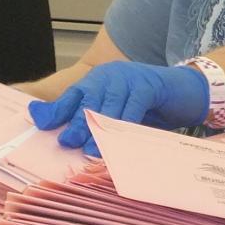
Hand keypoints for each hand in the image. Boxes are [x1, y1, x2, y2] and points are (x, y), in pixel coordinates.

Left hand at [27, 61, 208, 154]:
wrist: (186, 92)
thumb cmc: (151, 107)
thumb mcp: (120, 114)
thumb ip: (96, 122)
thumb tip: (67, 138)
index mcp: (99, 80)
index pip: (73, 96)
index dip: (57, 111)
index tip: (39, 124)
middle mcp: (110, 75)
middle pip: (88, 100)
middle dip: (76, 122)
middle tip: (67, 141)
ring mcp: (129, 77)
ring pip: (109, 105)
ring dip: (99, 129)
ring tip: (90, 148)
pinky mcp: (148, 85)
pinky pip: (133, 107)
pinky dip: (125, 125)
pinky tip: (118, 140)